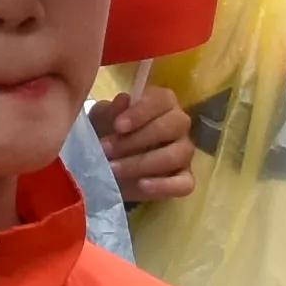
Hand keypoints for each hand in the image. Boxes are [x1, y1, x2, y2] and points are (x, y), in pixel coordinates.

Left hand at [88, 77, 199, 206]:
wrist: (103, 162)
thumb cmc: (106, 132)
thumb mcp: (101, 119)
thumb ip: (111, 110)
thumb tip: (124, 100)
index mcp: (163, 103)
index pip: (163, 100)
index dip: (141, 112)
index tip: (117, 126)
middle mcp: (179, 125)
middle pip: (172, 126)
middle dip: (137, 139)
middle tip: (107, 149)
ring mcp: (184, 153)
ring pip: (177, 155)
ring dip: (143, 163)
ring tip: (114, 169)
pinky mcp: (184, 180)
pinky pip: (184, 184)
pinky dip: (164, 185)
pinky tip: (141, 185)